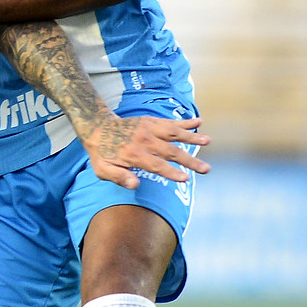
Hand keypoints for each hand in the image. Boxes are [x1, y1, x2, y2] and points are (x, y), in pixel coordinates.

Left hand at [77, 114, 210, 189]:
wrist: (98, 127)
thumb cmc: (103, 153)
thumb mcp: (103, 170)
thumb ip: (118, 177)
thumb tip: (135, 185)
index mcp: (133, 154)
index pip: (156, 165)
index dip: (171, 172)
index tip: (186, 178)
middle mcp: (144, 140)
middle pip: (170, 152)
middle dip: (190, 161)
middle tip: (206, 169)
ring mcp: (149, 128)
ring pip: (174, 134)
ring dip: (192, 137)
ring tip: (208, 141)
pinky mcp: (152, 121)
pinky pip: (170, 122)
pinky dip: (185, 122)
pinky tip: (199, 121)